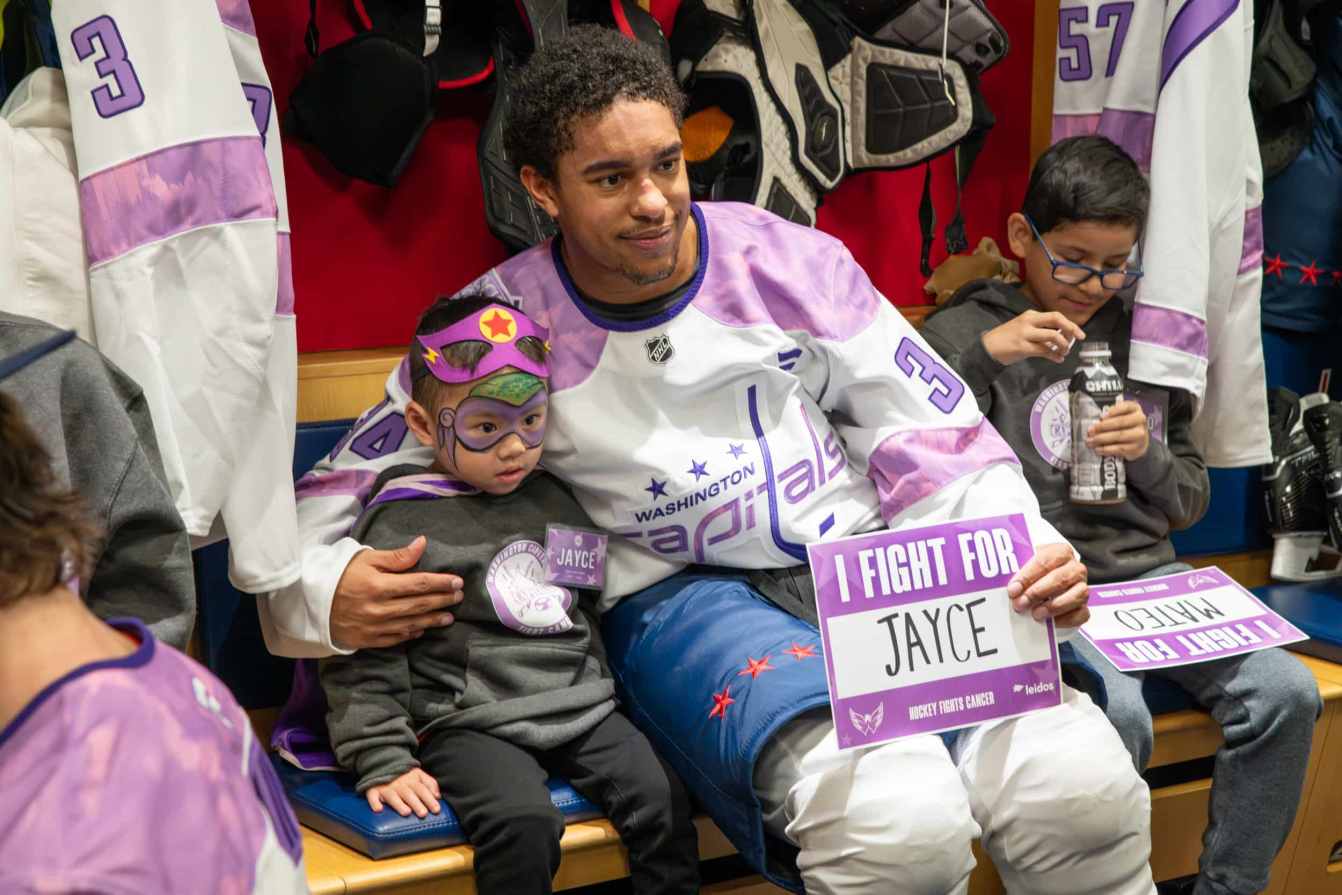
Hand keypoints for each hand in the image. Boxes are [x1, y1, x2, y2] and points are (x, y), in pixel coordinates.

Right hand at [331, 536, 464, 649]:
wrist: (310, 601)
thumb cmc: (340, 574)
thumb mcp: (366, 558)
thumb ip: (396, 556)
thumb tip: (422, 543)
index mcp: (378, 585)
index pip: (418, 583)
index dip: (440, 583)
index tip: (457, 581)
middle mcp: (378, 608)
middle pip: (418, 605)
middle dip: (441, 600)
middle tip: (459, 597)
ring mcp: (372, 626)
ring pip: (410, 624)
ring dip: (432, 620)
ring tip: (449, 616)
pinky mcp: (366, 639)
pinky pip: (394, 638)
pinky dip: (410, 634)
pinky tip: (422, 629)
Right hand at [366, 768, 440, 817]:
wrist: (382, 763)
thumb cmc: (404, 775)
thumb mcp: (419, 775)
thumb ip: (430, 783)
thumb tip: (438, 796)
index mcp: (412, 780)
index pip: (422, 789)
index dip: (429, 799)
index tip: (436, 810)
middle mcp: (399, 784)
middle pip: (409, 794)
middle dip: (416, 803)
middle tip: (423, 814)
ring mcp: (385, 787)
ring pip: (392, 796)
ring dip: (399, 804)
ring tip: (406, 813)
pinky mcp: (373, 790)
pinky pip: (372, 796)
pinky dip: (374, 803)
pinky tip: (378, 809)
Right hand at [981, 310, 1086, 365]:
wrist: (987, 347)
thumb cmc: (1007, 338)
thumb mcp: (1024, 328)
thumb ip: (1040, 330)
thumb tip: (1061, 337)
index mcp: (1031, 315)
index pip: (1056, 316)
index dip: (1070, 324)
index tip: (1079, 333)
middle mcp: (1029, 321)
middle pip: (1056, 320)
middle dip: (1071, 329)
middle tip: (1078, 339)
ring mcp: (1025, 334)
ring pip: (1052, 337)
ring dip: (1063, 346)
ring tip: (1064, 352)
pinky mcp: (1022, 347)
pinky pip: (1044, 351)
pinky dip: (1054, 356)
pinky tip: (1057, 359)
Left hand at [1005, 543, 1088, 627]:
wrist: (1045, 584)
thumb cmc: (1034, 573)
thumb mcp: (1024, 565)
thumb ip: (1016, 570)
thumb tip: (1009, 587)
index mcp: (1061, 552)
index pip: (1045, 561)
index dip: (1028, 576)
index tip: (1013, 589)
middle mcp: (1075, 568)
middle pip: (1060, 578)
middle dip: (1037, 593)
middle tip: (1020, 604)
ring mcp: (1082, 588)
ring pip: (1076, 595)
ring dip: (1053, 606)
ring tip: (1035, 614)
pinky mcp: (1084, 607)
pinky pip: (1081, 614)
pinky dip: (1066, 619)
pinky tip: (1050, 622)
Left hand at [1086, 400, 1148, 460]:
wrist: (1137, 439)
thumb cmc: (1123, 424)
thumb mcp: (1118, 415)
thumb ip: (1109, 416)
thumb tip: (1095, 423)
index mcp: (1134, 408)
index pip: (1125, 407)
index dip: (1113, 411)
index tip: (1101, 416)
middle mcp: (1140, 420)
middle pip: (1120, 422)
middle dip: (1102, 426)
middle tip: (1090, 431)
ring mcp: (1140, 434)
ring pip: (1119, 436)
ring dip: (1102, 439)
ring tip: (1090, 441)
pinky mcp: (1137, 447)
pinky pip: (1120, 449)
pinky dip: (1107, 449)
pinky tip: (1098, 449)